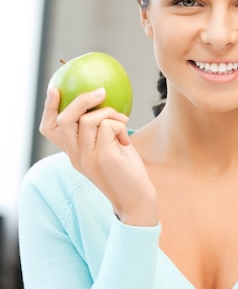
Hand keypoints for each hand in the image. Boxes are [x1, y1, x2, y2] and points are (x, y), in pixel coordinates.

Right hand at [39, 86, 157, 225]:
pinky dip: (120, 125)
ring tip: (123, 122)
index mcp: (73, 154)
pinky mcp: (103, 157)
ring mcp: (87, 158)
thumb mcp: (109, 148)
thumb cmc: (127, 171)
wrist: (137, 200)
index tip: (55, 88)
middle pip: (65, 119)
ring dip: (110, 113)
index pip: (50, 129)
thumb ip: (100, 130)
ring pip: (89, 119)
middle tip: (101, 92)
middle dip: (82, 100)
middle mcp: (75, 156)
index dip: (49, 107)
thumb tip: (102, 100)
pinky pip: (108, 125)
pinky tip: (126, 139)